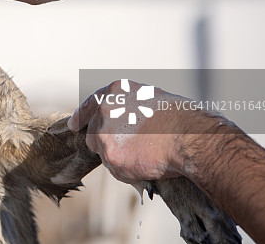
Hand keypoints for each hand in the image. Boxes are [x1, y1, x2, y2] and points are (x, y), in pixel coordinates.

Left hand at [68, 80, 191, 182]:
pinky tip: (145, 164)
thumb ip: (129, 107)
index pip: (90, 105)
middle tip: (129, 148)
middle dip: (106, 142)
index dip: (82, 116)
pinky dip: (127, 171)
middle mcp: (104, 109)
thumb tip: (124, 120)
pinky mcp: (110, 154)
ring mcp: (104, 132)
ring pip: (103, 152)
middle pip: (93, 133)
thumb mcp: (151, 99)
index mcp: (115, 92)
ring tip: (143, 154)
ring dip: (117, 157)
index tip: (75, 125)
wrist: (189, 136)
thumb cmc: (180, 119)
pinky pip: (115, 169)